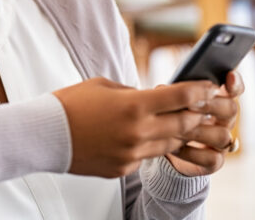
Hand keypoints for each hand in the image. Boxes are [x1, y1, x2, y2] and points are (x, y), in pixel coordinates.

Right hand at [53, 77, 217, 177]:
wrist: (46, 134)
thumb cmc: (70, 104)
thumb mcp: (103, 86)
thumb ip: (132, 92)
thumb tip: (150, 97)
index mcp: (134, 105)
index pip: (181, 97)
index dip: (200, 91)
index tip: (208, 87)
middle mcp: (138, 131)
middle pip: (184, 123)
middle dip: (196, 113)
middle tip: (200, 106)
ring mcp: (132, 153)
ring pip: (169, 144)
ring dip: (175, 132)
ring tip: (172, 121)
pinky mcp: (124, 168)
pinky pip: (146, 157)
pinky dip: (148, 146)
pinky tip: (136, 137)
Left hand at [165, 71, 244, 176]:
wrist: (157, 146)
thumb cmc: (164, 115)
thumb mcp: (166, 100)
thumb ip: (171, 93)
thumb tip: (163, 89)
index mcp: (216, 100)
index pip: (233, 89)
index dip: (235, 83)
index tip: (229, 75)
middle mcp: (224, 120)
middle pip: (231, 109)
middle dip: (211, 105)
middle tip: (191, 103)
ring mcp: (221, 142)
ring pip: (224, 136)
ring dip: (198, 130)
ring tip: (176, 128)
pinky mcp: (213, 162)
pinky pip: (212, 158)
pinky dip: (192, 152)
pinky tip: (174, 147)